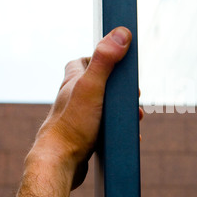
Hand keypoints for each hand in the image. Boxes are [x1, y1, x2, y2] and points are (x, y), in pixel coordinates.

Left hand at [28, 27, 141, 189]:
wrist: (60, 162)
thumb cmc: (73, 125)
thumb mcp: (92, 87)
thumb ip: (105, 60)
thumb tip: (121, 33)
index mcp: (74, 83)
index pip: (81, 61)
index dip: (97, 57)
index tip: (116, 61)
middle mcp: (73, 98)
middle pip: (97, 85)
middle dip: (118, 88)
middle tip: (133, 95)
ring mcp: (79, 118)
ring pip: (102, 108)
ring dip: (121, 110)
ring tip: (136, 117)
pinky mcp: (84, 136)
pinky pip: (103, 128)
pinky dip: (117, 129)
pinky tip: (127, 136)